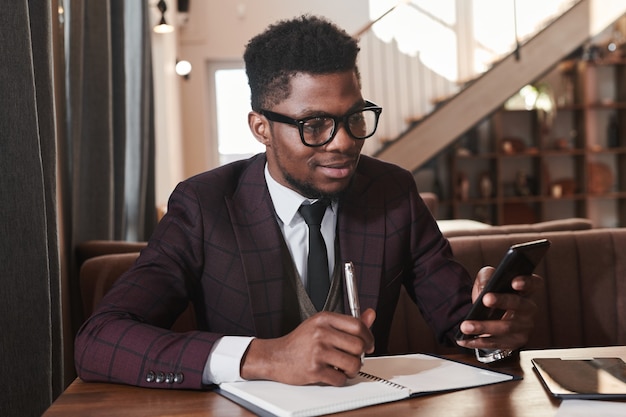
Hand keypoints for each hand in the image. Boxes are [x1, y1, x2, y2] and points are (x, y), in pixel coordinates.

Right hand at [240, 308, 375, 385]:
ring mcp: (317, 351)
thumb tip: (371, 314)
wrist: (276, 356)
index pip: (357, 325)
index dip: (368, 336)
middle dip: (361, 355)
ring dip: (352, 369)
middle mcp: (321, 333)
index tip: (368, 344)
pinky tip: (333, 374)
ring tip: (344, 367)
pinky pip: (340, 379)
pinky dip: (340, 380)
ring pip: (353, 363)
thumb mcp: (321, 325)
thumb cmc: (299, 342)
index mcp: (324, 319)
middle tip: (354, 357)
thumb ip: (347, 322)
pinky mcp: (314, 369)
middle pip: (358, 345)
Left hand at [456, 266, 542, 350]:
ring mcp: (523, 327)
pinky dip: (478, 341)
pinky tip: (465, 339)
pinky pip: (496, 343)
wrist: (489, 317)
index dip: (527, 282)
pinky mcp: (514, 342)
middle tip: (485, 299)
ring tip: (466, 326)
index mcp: (526, 290)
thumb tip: (484, 289)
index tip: (514, 282)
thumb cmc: (492, 294)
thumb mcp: (487, 280)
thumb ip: (486, 277)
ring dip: (484, 327)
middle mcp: (528, 309)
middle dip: (502, 301)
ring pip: (505, 327)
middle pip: (519, 304)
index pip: (534, 283)